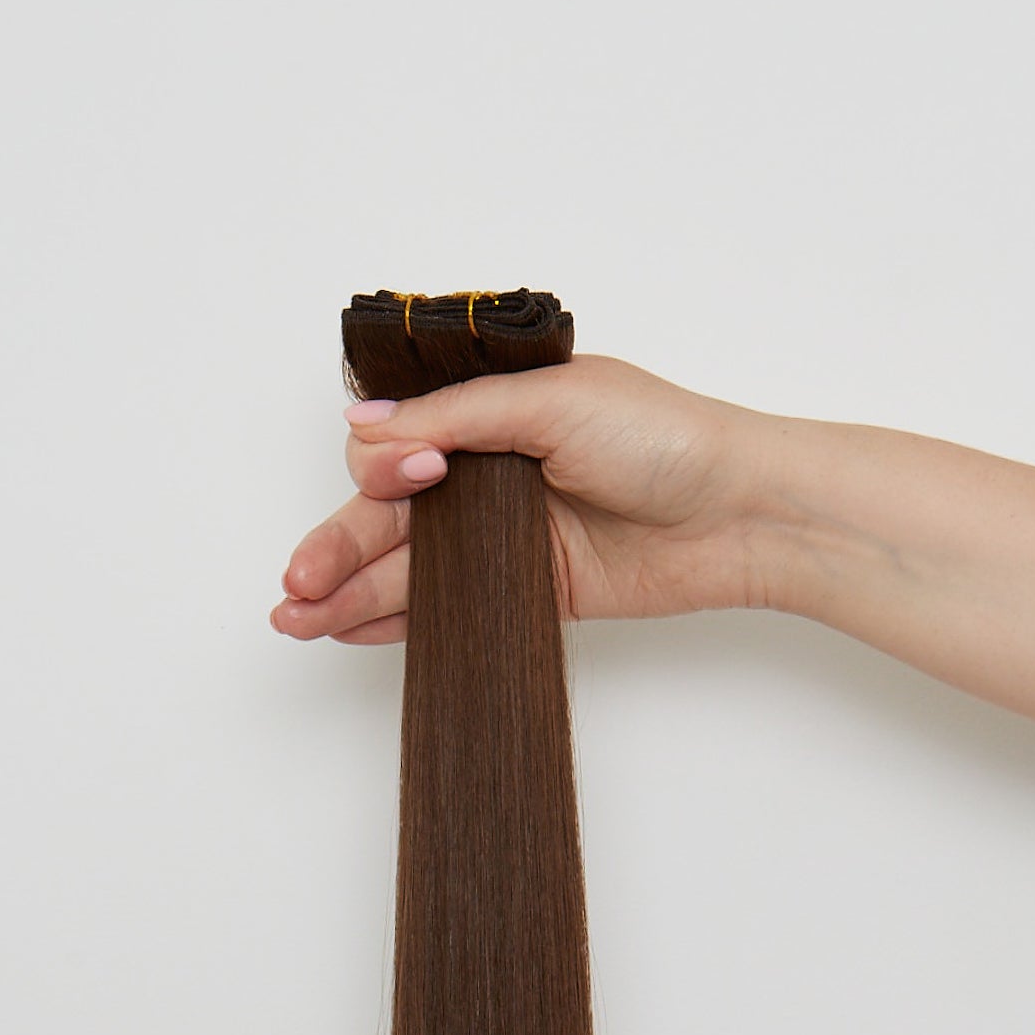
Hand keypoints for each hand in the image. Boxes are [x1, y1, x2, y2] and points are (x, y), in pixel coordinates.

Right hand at [270, 354, 779, 644]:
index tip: (409, 474)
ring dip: (349, 592)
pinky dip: (398, 623)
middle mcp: (489, 474)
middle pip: (389, 516)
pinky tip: (348, 630)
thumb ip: (457, 417)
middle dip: (336, 548)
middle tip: (296, 586)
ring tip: (297, 617)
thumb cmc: (664, 440)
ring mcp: (505, 540)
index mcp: (490, 411)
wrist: (738, 515)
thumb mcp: (553, 404)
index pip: (401, 442)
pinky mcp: (528, 593)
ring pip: (408, 569)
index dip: (386, 466)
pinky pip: (449, 610)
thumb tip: (367, 426)